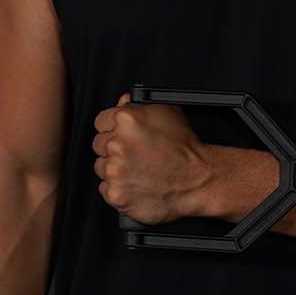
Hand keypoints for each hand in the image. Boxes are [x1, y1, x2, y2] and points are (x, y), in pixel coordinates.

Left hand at [92, 93, 213, 223]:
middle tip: (134, 154)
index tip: (121, 136)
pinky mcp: (116, 193)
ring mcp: (114, 170)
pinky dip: (118, 188)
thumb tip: (122, 101)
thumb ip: (137, 104)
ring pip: (101, 167)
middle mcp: (117, 144)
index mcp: (126, 120)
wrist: (197, 180)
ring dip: (115, 169)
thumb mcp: (167, 112)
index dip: (112, 129)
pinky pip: (105, 188)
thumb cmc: (185, 148)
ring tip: (138, 169)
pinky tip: (135, 183)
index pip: (100, 121)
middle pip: (98, 144)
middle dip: (114, 148)